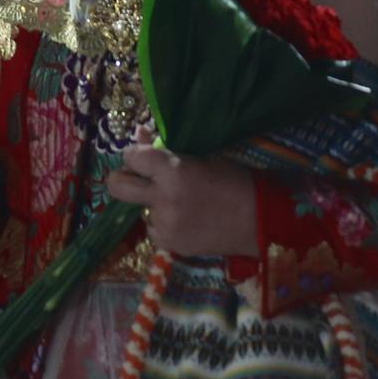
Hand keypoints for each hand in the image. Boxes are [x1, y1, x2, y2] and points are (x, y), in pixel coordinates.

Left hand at [105, 140, 258, 257]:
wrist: (261, 221)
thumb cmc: (235, 182)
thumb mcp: (201, 157)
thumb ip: (166, 150)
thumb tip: (140, 134)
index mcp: (171, 171)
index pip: (131, 157)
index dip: (136, 155)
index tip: (144, 157)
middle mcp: (162, 198)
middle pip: (117, 186)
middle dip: (121, 179)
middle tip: (134, 179)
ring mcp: (165, 224)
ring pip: (139, 210)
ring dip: (151, 205)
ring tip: (178, 204)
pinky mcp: (171, 244)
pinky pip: (154, 230)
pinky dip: (163, 225)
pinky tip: (185, 221)